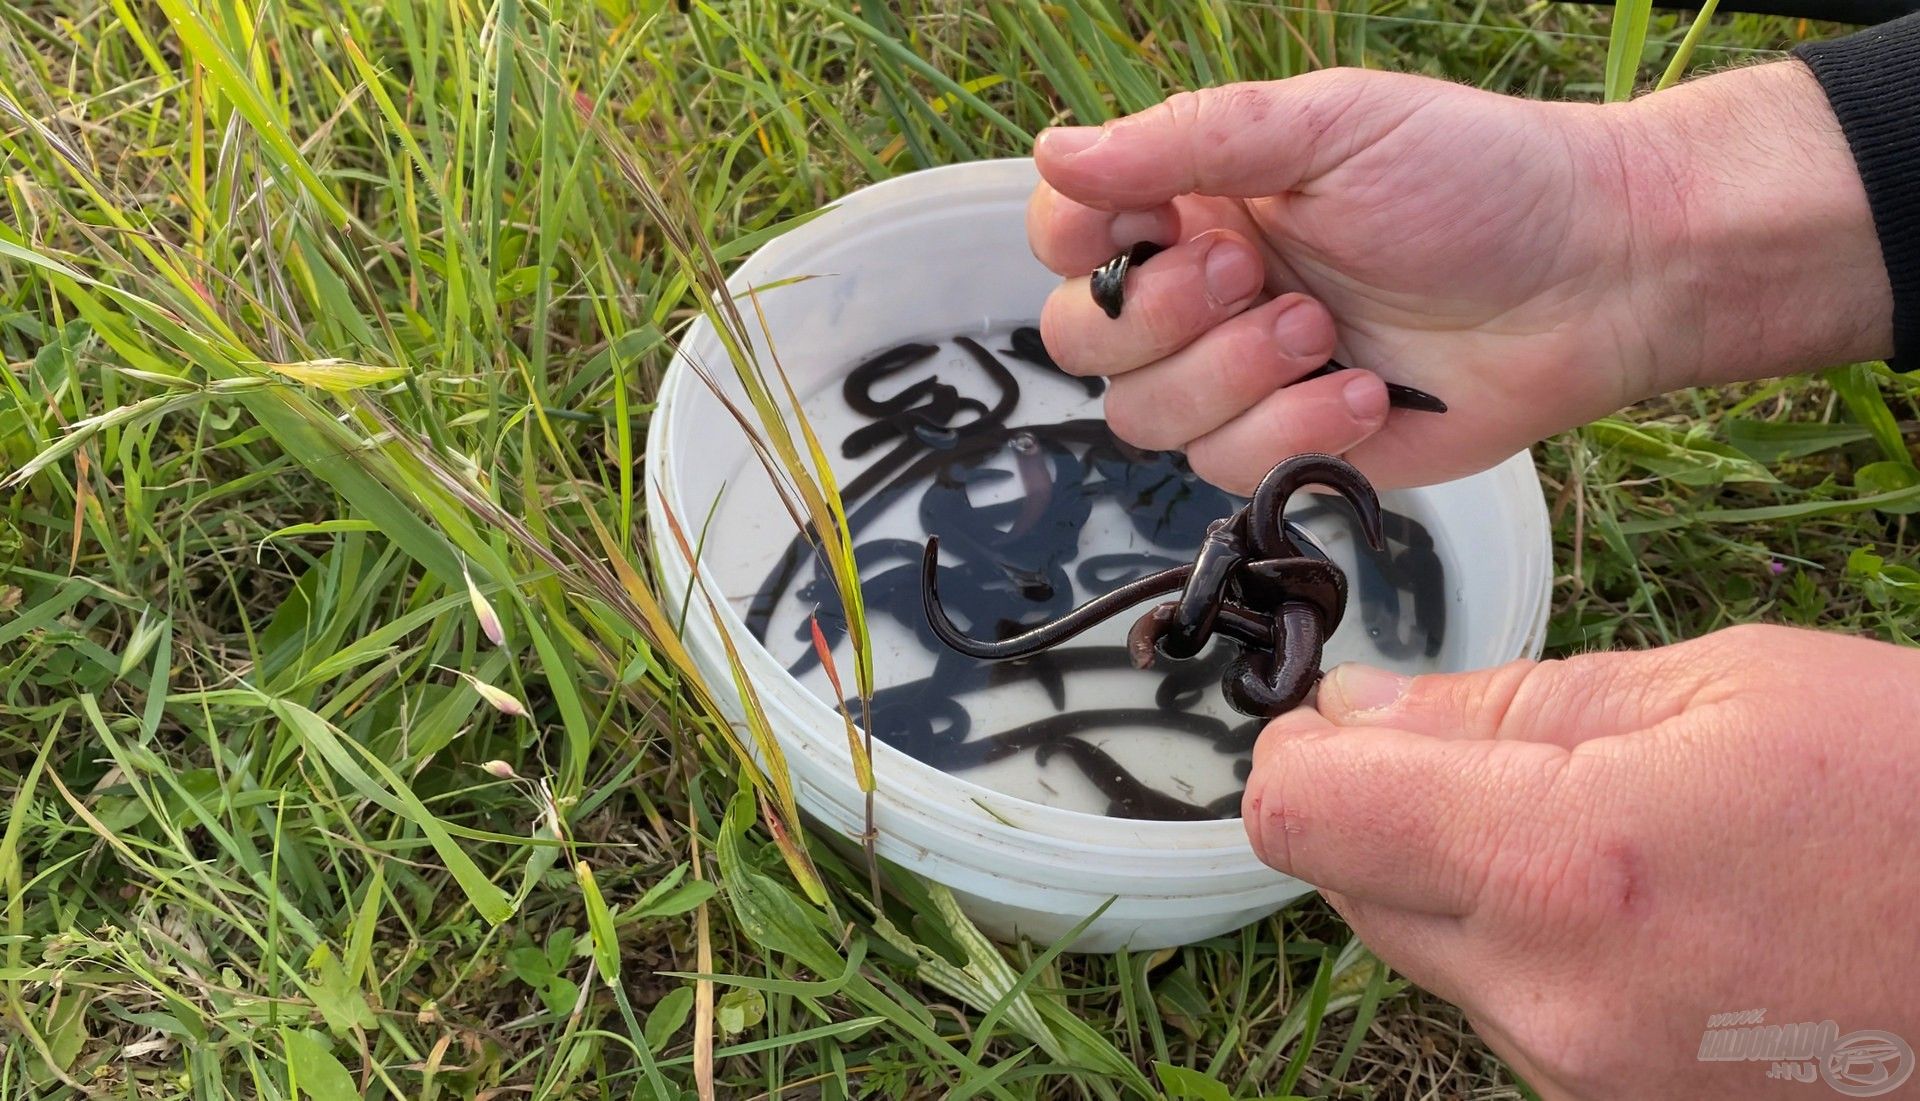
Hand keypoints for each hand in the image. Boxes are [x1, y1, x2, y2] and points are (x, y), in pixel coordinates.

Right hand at [1029, 63, 1888, 490]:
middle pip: (1086, 343)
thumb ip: (1187, 141)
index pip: (1068, 233)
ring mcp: (1244, 378)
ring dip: (1233, 378)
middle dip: (1163, 318)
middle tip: (1260, 276)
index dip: (1079, 240)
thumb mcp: (1328, 125)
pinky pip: (1231, 469)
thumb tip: (1055, 149)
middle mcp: (1203, 294)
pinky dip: (1296, 430)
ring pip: (1150, 419)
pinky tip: (1370, 392)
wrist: (1596, 274)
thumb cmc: (1475, 176)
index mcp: (1198, 202)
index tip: (1149, 223)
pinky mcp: (1294, 448)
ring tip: (1325, 331)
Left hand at [1242, 625, 1919, 1099]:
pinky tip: (1645, 908)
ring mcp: (1591, 1084)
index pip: (1303, 815)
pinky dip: (1534, 951)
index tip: (1350, 710)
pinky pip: (1512, 1016)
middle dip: (1384, 809)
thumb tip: (1356, 710)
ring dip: (1463, 883)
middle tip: (1489, 752)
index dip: (1304, 748)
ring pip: (1427, 955)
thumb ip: (1510, 707)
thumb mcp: (1726, 690)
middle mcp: (1554, 1003)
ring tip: (1607, 833)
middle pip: (1349, 886)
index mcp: (1564, 867)